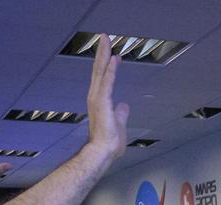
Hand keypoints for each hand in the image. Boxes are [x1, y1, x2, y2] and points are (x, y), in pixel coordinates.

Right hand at [85, 34, 130, 160]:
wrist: (103, 152)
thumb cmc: (110, 143)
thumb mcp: (119, 124)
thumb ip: (121, 114)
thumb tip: (124, 105)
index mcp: (99, 101)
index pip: (102, 78)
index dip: (105, 63)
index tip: (110, 50)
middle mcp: (95, 97)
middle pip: (99, 70)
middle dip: (102, 52)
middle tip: (104, 36)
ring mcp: (98, 99)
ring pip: (101, 72)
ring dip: (104, 55)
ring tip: (106, 39)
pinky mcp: (103, 103)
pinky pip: (108, 83)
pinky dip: (111, 70)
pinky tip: (115, 58)